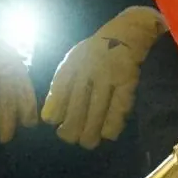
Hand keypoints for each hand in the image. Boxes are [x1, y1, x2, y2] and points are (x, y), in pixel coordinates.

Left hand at [43, 7, 167, 149]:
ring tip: (87, 142)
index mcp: (72, 65)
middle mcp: (88, 71)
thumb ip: (60, 85)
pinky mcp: (127, 83)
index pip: (59, 92)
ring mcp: (108, 77)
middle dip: (71, 128)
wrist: (123, 34)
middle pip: (77, 106)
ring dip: (90, 132)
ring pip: (97, 112)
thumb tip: (50, 116)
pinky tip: (107, 135)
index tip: (54, 123)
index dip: (55, 111)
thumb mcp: (71, 61)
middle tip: (69, 138)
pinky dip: (112, 126)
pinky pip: (119, 109)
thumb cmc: (92, 53)